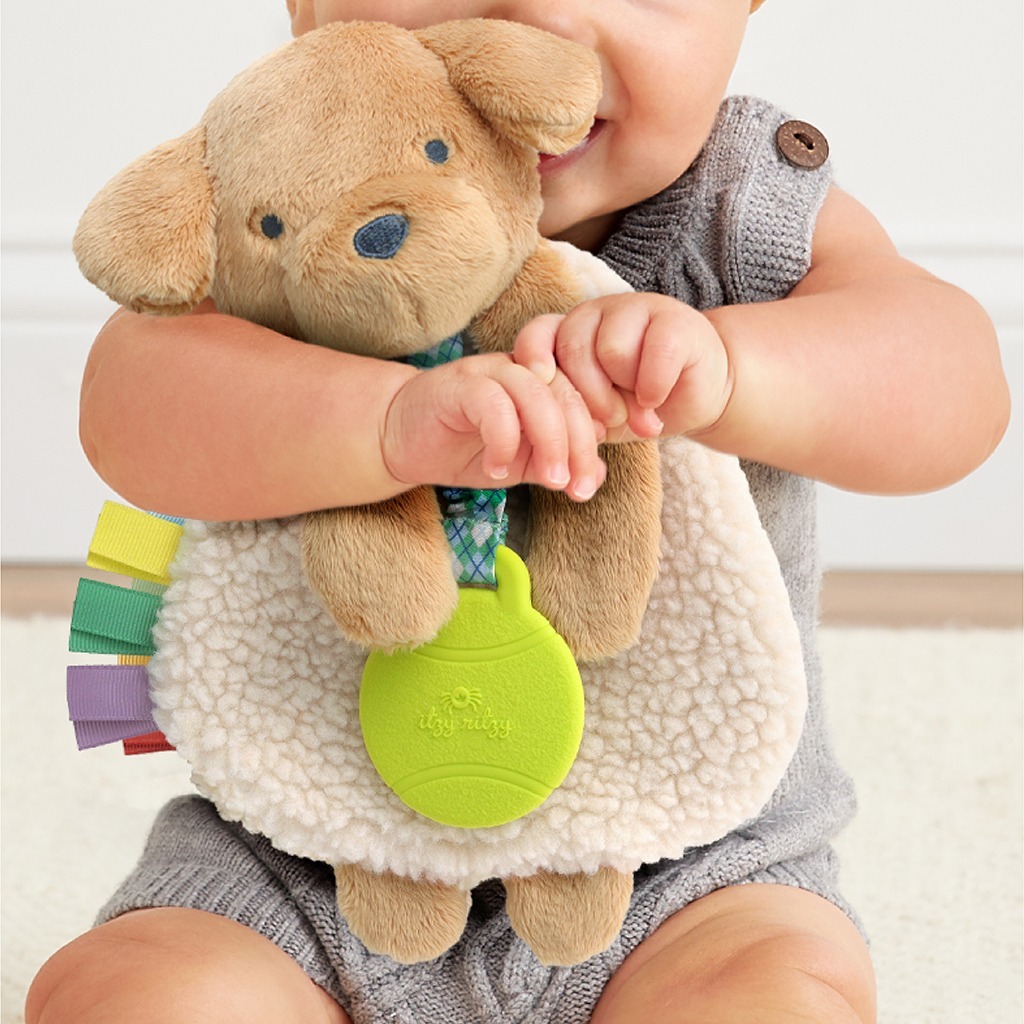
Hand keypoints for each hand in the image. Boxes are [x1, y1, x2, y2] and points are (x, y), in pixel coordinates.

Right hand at [382, 352, 605, 500]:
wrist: (402, 440)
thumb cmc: (465, 447)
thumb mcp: (520, 463)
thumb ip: (555, 465)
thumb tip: (597, 477)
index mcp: (543, 383)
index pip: (585, 401)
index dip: (594, 442)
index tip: (587, 484)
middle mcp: (521, 369)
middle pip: (567, 395)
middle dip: (579, 446)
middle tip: (575, 487)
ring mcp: (489, 371)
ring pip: (536, 394)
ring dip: (550, 442)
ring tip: (549, 480)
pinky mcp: (459, 384)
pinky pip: (493, 404)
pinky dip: (503, 441)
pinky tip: (496, 469)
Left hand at [513, 293, 732, 441]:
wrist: (694, 396)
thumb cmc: (634, 405)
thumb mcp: (593, 415)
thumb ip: (571, 413)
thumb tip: (552, 429)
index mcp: (567, 334)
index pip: (536, 335)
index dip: (533, 358)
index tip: (541, 383)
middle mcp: (595, 314)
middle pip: (574, 350)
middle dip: (590, 397)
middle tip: (611, 420)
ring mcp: (635, 309)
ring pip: (612, 350)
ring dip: (626, 392)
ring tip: (639, 408)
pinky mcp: (674, 319)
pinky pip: (655, 353)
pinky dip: (655, 386)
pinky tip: (657, 399)